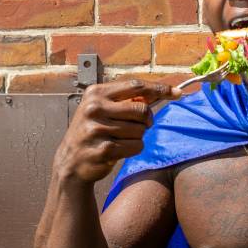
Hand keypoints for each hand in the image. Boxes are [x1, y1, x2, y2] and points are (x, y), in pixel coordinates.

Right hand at [54, 79, 181, 182]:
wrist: (70, 161)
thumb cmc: (93, 131)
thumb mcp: (103, 109)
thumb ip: (128, 100)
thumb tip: (163, 91)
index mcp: (96, 93)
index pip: (135, 85)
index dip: (159, 89)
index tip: (177, 93)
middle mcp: (94, 108)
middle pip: (142, 110)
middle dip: (145, 120)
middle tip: (138, 127)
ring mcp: (97, 129)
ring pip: (140, 130)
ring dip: (137, 137)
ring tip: (119, 139)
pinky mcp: (104, 149)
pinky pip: (137, 146)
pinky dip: (133, 149)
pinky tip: (118, 150)